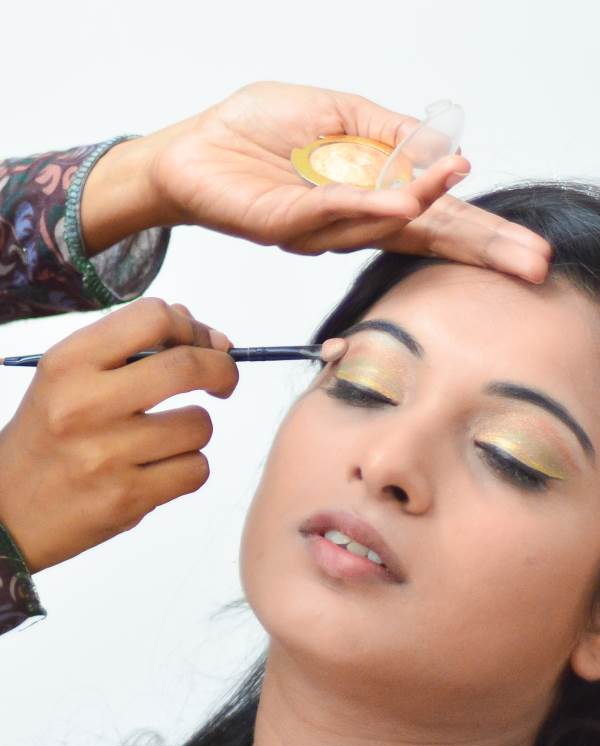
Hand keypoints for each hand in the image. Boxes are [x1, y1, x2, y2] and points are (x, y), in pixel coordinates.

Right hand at [0, 300, 237, 572]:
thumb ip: (129, 349)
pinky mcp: (126, 499)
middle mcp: (84, 404)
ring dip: (195, 431)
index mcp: (68, 363)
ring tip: (165, 440)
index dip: (194, 328)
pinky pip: (196, 470)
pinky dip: (188, 469)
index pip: (153, 318)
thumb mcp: (67, 380)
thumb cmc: (48, 437)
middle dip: (222, 371)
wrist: (5, 514)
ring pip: (199, 425)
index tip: (206, 345)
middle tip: (223, 382)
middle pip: (187, 367)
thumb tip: (205, 333)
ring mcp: (106, 455)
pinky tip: (160, 470)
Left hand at [81, 82, 550, 282]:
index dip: (480, 233)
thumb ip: (387, 134)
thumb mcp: (336, 114)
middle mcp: (351, 222)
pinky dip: (367, 205)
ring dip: (423, 204)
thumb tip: (444, 152)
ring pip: (381, 224)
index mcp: (369, 195)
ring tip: (456, 188)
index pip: (436, 218)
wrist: (192, 149)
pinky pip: (331, 214)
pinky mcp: (284, 225)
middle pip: (424, 239)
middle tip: (528, 264)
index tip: (526, 250)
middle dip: (477, 249)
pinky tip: (402, 201)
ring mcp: (320, 230)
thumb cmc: (257, 131)